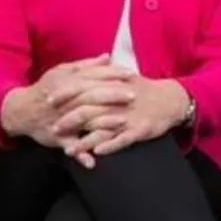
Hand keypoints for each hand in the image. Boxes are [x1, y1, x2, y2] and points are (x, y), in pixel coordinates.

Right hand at [0, 55, 135, 166]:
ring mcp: (62, 119)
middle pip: (91, 95)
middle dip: (112, 95)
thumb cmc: (46, 88)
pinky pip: (70, 146)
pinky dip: (80, 154)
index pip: (93, 76)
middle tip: (133, 95)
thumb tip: (108, 57)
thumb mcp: (62, 72)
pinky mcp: (57, 137)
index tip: (131, 75)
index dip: (113, 74)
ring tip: (123, 122)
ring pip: (84, 119)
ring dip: (103, 122)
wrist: (21, 110)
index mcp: (68, 82)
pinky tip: (94, 162)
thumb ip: (86, 66)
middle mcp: (65, 100)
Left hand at [63, 77, 190, 157]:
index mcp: (113, 85)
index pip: (84, 87)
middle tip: (54, 128)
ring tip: (69, 150)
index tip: (49, 98)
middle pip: (90, 109)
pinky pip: (123, 140)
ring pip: (103, 129)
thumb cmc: (144, 89)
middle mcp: (119, 100)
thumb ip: (103, 72)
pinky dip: (110, 146)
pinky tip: (97, 153)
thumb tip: (83, 67)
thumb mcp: (124, 76)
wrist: (171, 100)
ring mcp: (129, 116)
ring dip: (85, 141)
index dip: (66, 93)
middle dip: (70, 120)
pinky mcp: (140, 130)